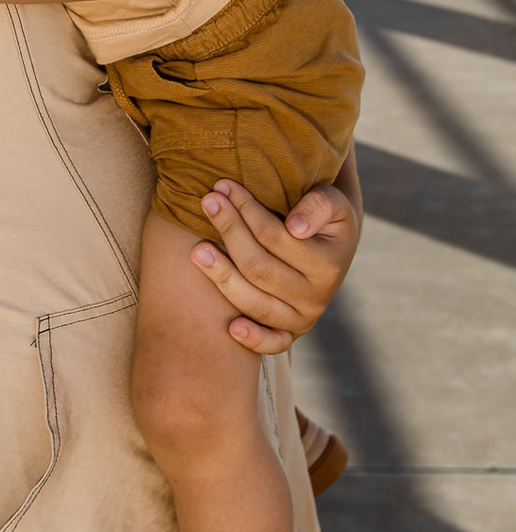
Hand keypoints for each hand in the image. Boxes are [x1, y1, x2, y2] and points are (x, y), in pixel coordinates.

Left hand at [188, 176, 359, 354]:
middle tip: (207, 202)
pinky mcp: (290, 333)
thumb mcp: (334, 202)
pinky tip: (231, 327)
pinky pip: (273, 344)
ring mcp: (302, 319)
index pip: (274, 236)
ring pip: (255, 302)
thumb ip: (320, 205)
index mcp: (327, 264)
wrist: (333, 247)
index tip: (224, 186)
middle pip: (258, 267)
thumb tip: (295, 227)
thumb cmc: (324, 217)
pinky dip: (254, 339)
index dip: (246, 209)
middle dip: (229, 231)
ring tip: (197, 249)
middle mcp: (316, 297)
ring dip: (222, 276)